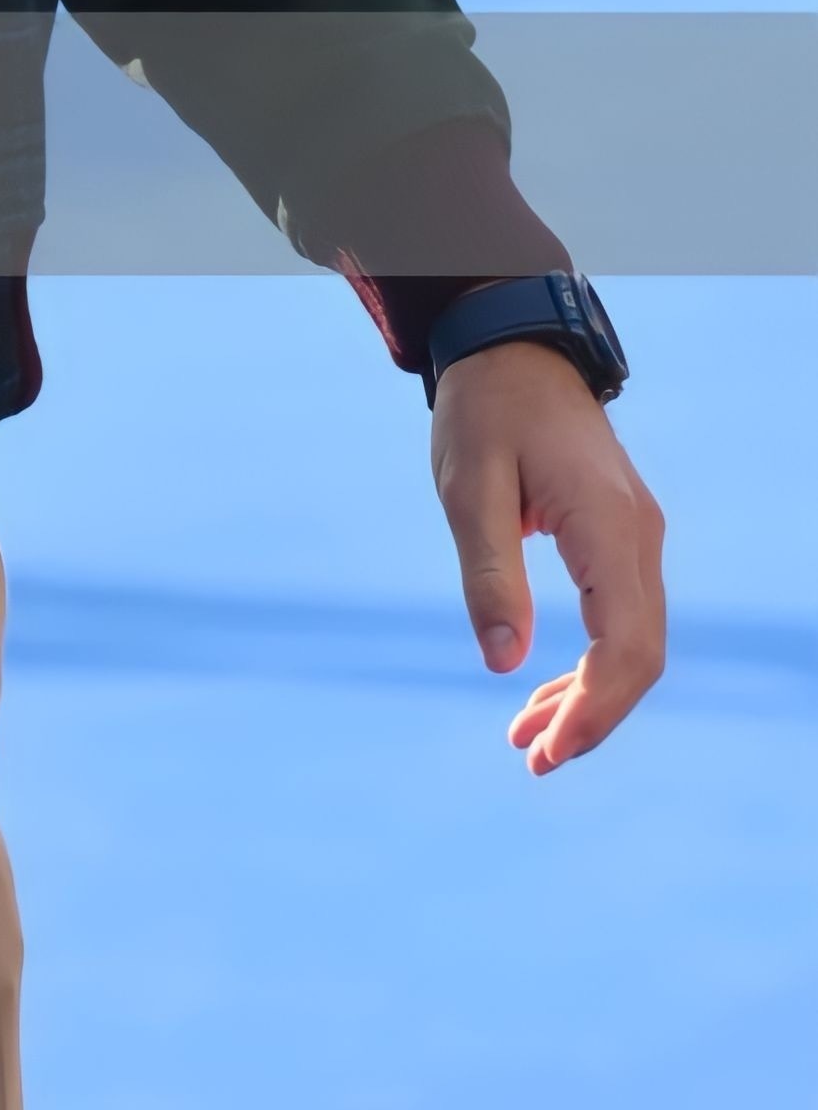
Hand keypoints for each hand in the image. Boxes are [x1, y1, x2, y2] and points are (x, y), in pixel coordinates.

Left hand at [431, 338, 666, 771]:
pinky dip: (589, 662)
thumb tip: (504, 664)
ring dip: (589, 697)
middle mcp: (639, 538)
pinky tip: (544, 690)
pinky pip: (619, 617)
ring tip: (531, 742)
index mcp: (609, 527)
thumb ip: (489, 573)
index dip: (593, 710)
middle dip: (592, 717)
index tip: (548, 751)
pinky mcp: (620, 537)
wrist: (513, 349)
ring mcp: (637, 538)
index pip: (625, 646)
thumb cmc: (486, 409)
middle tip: (534, 760)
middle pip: (639, 656)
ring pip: (633, 642)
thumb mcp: (469, 488)